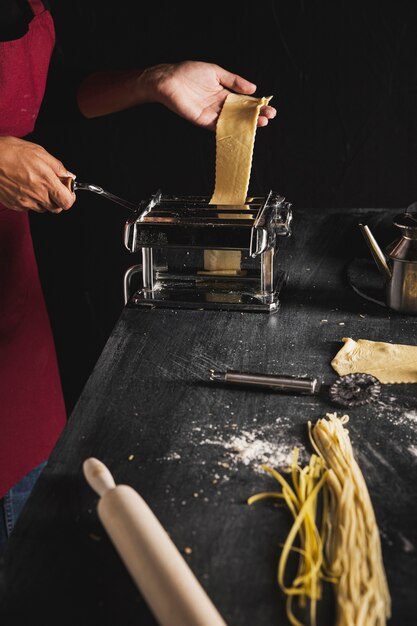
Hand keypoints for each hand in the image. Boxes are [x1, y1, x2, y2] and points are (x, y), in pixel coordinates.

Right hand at [0, 137, 74, 213]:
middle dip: (57, 198)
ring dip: (44, 200)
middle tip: (52, 186)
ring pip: (43, 208)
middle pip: (57, 207)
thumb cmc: (9, 151)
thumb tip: (69, 176)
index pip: (67, 202)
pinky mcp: (15, 204)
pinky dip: (31, 200)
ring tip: (35, 184)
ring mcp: (25, 201)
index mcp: (46, 181)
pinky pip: (29, 207)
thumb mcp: (39, 152)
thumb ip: (57, 167)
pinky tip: (24, 187)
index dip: (70, 196)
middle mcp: (37, 194)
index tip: (67, 190)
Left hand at [141, 61, 276, 130]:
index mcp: (223, 93)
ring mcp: (212, 115)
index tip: (269, 107)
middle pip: (241, 113)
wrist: (169, 79)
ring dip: (246, 124)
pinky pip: (218, 128)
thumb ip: (234, 81)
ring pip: (233, 122)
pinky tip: (241, 130)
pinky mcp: (203, 121)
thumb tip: (253, 87)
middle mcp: (219, 106)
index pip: (244, 101)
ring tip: (260, 123)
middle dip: (256, 115)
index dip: (257, 105)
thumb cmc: (189, 72)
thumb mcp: (216, 72)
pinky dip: (230, 130)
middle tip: (269, 117)